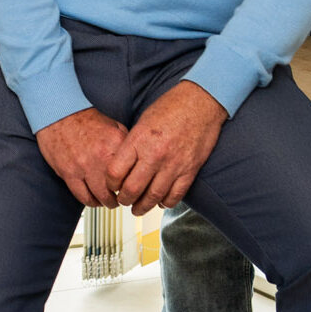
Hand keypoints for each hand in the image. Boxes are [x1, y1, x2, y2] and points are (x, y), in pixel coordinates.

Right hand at [35, 107, 127, 207]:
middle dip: (122, 197)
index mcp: (114, 143)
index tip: (133, 186)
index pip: (132, 173)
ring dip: (107, 202)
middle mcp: (100, 156)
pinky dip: (90, 202)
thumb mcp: (113, 125)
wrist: (57, 113)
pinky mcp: (68, 173)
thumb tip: (137, 159)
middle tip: (123, 198)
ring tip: (108, 200)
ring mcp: (83, 166)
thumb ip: (126, 142)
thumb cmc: (83, 119)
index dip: (135, 183)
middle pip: (118, 189)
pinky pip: (82, 196)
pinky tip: (93, 199)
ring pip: (101, 197)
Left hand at [105, 81, 227, 214]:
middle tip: (121, 201)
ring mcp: (173, 165)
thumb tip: (120, 163)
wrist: (200, 102)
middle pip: (133, 189)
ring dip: (143, 206)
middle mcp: (154, 155)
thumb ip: (132, 143)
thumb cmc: (169, 107)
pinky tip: (159, 202)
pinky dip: (165, 202)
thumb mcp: (142, 121)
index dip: (110, 182)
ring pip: (153, 196)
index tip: (110, 184)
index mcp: (138, 140)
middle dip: (124, 199)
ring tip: (137, 209)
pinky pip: (175, 195)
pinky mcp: (190, 170)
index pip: (116, 171)